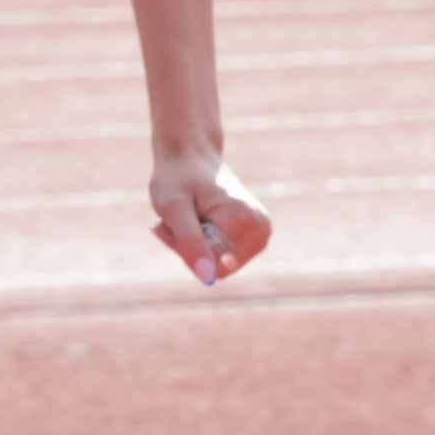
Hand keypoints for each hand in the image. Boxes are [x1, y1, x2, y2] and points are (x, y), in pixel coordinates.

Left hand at [151, 155, 270, 287]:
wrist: (190, 156)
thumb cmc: (177, 179)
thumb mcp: (172, 208)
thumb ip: (189, 242)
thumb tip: (208, 278)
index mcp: (246, 220)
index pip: (210, 267)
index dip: (185, 251)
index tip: (172, 222)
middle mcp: (262, 228)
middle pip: (218, 268)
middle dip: (190, 249)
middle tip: (178, 219)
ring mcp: (262, 233)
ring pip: (220, 265)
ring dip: (195, 246)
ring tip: (189, 217)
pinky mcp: (256, 236)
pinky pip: (223, 257)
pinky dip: (202, 244)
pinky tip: (197, 220)